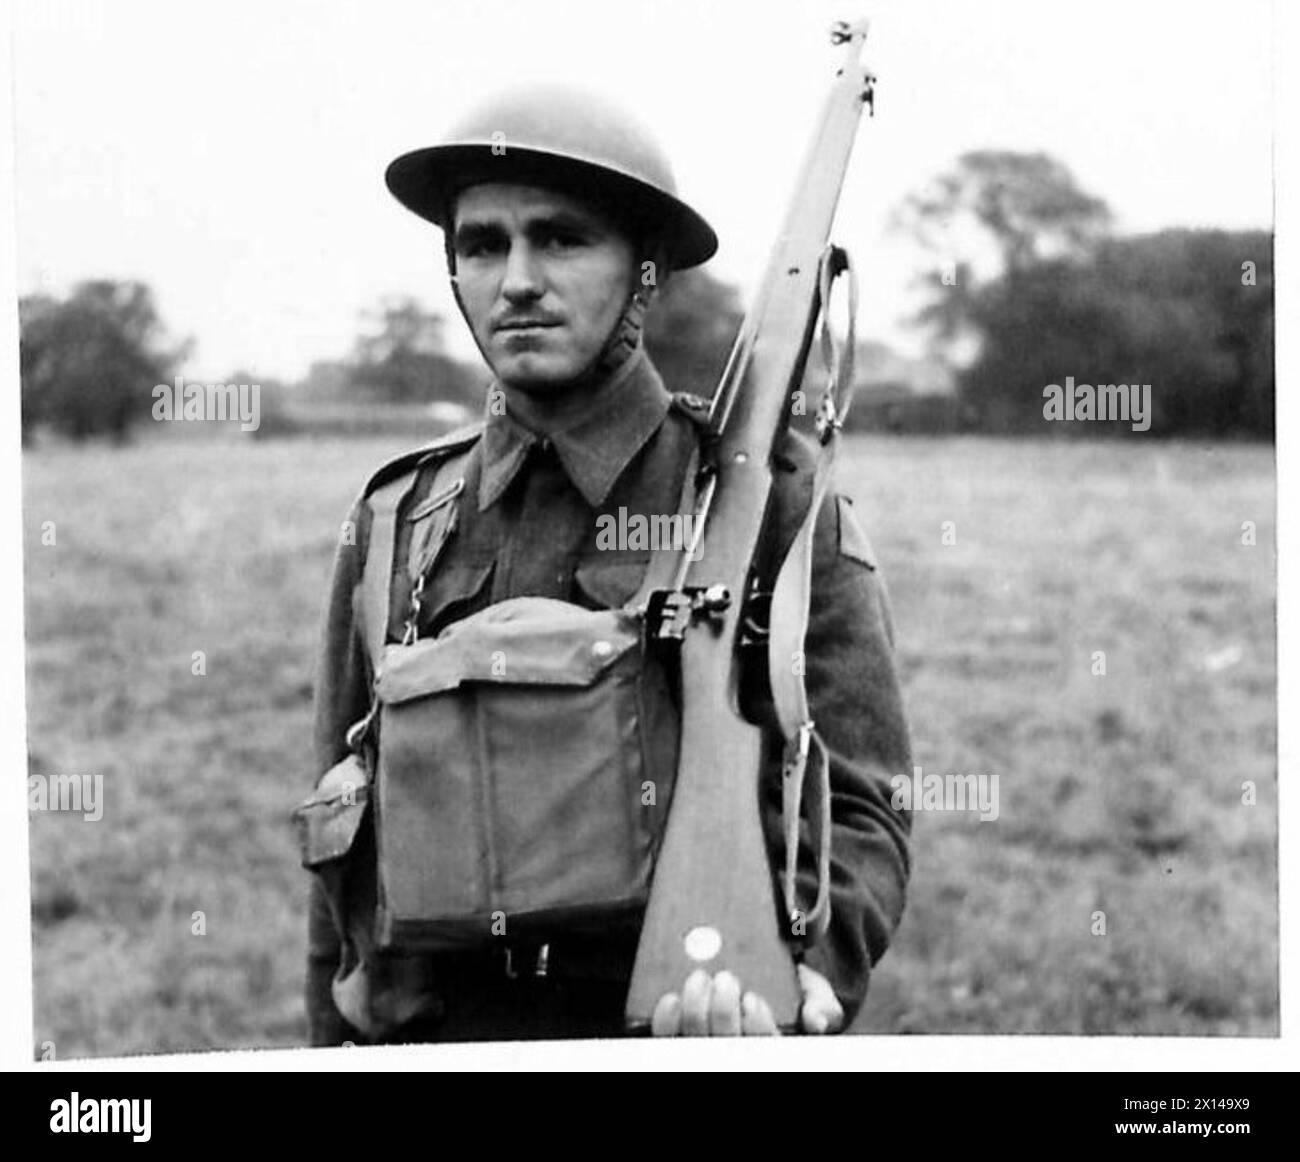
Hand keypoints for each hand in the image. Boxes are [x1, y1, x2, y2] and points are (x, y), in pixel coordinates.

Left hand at [650, 964, 843, 1035]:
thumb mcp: (812, 994)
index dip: (758, 1025)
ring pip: (695, 1044)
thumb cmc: (787, 992)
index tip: (753, 998)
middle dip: (723, 1012)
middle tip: (725, 978)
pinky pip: (666, 1041)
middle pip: (727, 1046)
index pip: (765, 1046)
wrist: (761, 977)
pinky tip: (673, 998)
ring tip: (699, 978)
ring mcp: (706, 1051)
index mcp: (772, 1046)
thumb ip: (820, 1003)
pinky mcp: (679, 1041)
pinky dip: (666, 1020)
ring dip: (695, 1011)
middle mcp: (738, 1056)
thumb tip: (815, 1020)